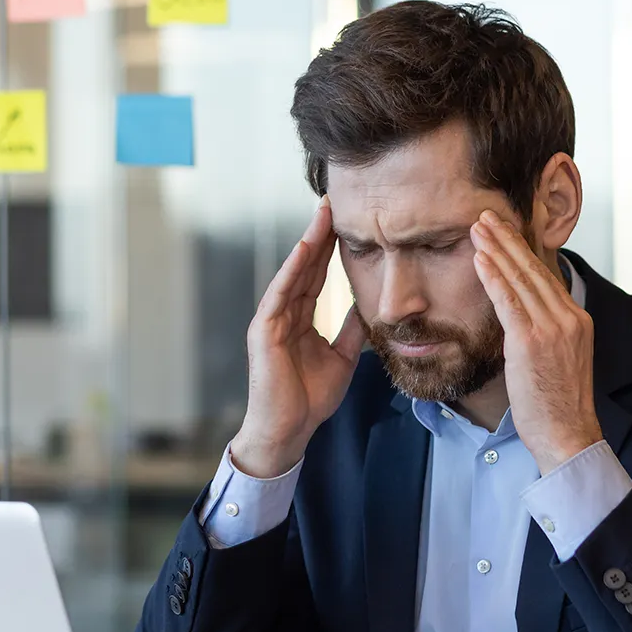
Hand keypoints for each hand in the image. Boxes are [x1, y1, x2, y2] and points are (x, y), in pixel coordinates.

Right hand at [231, 198, 366, 477]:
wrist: (289, 430)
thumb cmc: (310, 399)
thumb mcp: (342, 357)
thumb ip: (351, 330)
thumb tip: (367, 306)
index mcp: (299, 319)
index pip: (316, 276)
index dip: (330, 249)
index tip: (346, 221)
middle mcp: (283, 314)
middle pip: (304, 266)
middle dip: (320, 235)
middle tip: (334, 202)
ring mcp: (271, 320)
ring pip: (292, 273)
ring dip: (307, 243)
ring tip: (322, 214)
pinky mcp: (264, 331)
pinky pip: (280, 294)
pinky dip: (292, 269)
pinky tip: (305, 248)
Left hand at [470, 210, 601, 474]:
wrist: (568, 435)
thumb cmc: (557, 406)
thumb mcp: (559, 362)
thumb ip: (545, 336)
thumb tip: (522, 323)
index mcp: (577, 321)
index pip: (546, 277)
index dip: (523, 252)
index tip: (505, 232)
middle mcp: (569, 319)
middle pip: (534, 269)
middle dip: (508, 240)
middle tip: (487, 217)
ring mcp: (553, 329)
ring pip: (521, 279)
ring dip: (496, 250)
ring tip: (477, 228)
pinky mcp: (532, 342)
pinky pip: (509, 302)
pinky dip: (493, 277)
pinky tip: (480, 259)